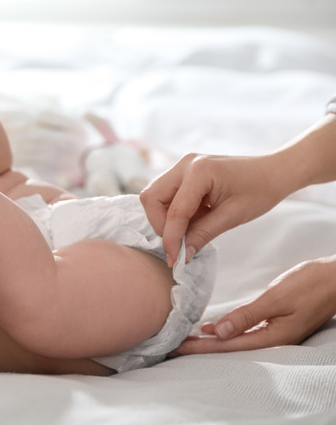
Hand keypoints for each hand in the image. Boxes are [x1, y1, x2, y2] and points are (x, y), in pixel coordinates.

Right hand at [140, 153, 286, 265]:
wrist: (273, 172)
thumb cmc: (259, 191)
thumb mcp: (232, 216)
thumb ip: (203, 234)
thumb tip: (182, 255)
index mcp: (199, 171)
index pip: (174, 211)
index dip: (171, 238)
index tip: (174, 259)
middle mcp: (185, 164)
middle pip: (151, 198)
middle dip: (160, 225)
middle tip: (177, 243)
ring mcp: (182, 166)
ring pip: (154, 196)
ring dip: (164, 219)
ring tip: (187, 231)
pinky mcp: (183, 173)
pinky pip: (166, 195)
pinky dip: (172, 212)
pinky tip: (192, 220)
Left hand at [173, 255, 335, 354]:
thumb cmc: (312, 284)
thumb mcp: (277, 298)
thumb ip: (248, 315)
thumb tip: (219, 331)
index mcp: (273, 337)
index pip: (228, 346)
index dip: (202, 346)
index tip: (178, 347)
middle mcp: (272, 339)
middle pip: (229, 346)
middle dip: (201, 346)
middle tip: (173, 346)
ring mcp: (275, 332)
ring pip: (236, 339)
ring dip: (211, 339)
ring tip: (186, 338)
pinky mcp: (276, 322)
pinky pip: (245, 330)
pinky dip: (226, 329)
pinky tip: (211, 327)